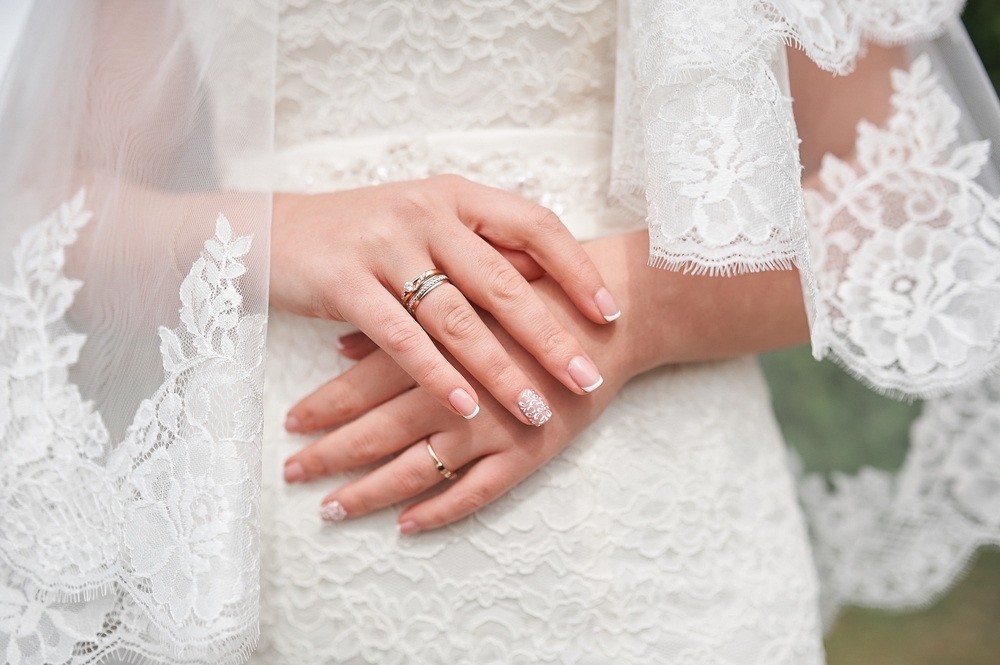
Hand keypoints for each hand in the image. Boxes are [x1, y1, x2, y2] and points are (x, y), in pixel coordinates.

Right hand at [270, 176, 620, 426]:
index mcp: (455, 194)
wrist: (270, 230)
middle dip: (550, 335)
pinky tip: (468, 407)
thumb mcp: (426, 223)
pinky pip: (401, 339)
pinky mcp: (345, 282)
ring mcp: (384, 245)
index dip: (576, 269)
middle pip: (503, 280)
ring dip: (500, 369)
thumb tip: (551, 277)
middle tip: (587, 376)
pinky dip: (439, 376)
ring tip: (536, 408)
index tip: (610, 312)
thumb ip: (480, 245)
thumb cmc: (364, 233)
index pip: (534, 224)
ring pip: (456, 317)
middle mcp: (425, 212)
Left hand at [282, 279, 622, 531]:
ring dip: (369, 491)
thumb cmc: (542, 288)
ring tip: (330, 509)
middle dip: (329, 454)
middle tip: (291, 473)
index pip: (363, 384)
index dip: (323, 406)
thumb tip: (343, 345)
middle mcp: (457, 389)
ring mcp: (492, 427)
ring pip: (416, 468)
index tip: (288, 423)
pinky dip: (439, 511)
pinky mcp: (528, 454)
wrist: (617, 311)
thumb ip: (409, 315)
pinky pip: (475, 493)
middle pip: (378, 430)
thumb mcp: (471, 285)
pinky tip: (406, 525)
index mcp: (438, 343)